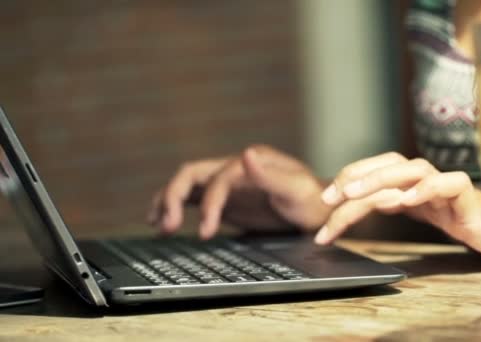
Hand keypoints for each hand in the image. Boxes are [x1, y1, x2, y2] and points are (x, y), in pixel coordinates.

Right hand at [148, 144, 330, 238]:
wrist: (318, 211)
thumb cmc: (311, 201)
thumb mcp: (295, 189)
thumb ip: (269, 175)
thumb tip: (244, 154)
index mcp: (249, 162)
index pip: (217, 178)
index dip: (209, 204)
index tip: (207, 231)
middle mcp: (234, 168)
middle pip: (191, 174)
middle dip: (173, 197)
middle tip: (166, 226)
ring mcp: (227, 183)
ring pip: (186, 184)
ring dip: (167, 200)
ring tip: (157, 224)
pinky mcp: (224, 199)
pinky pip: (193, 199)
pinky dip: (175, 207)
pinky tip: (164, 221)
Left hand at [314, 152, 480, 255]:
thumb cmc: (459, 218)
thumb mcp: (417, 212)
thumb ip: (391, 203)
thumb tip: (357, 203)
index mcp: (411, 180)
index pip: (376, 169)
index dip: (349, 179)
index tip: (325, 201)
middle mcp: (426, 176)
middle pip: (388, 163)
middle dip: (357, 176)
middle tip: (331, 197)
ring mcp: (446, 183)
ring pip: (413, 168)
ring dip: (382, 178)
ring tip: (357, 194)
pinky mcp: (468, 195)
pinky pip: (449, 184)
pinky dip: (427, 188)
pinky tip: (407, 199)